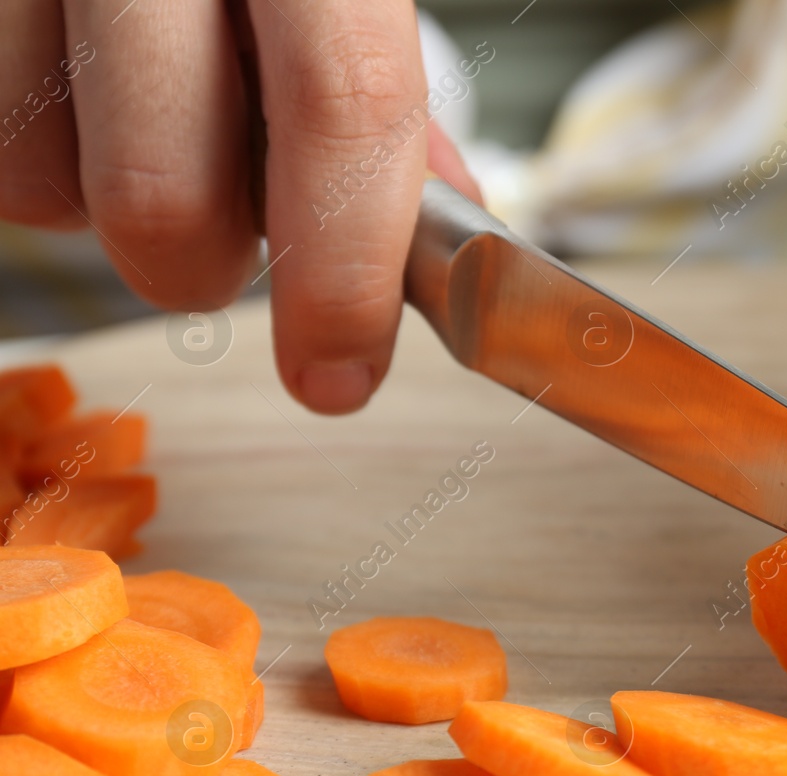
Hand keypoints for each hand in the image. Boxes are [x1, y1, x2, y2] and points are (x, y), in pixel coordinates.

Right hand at [0, 1, 478, 414]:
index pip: (342, 108)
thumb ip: (377, 80)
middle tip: (230, 248)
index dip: (346, 275)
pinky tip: (85, 99)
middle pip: (164, 189)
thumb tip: (433, 231)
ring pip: (45, 180)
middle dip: (204, 269)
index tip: (340, 374)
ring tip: (151, 132)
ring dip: (111, 211)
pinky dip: (42, 163)